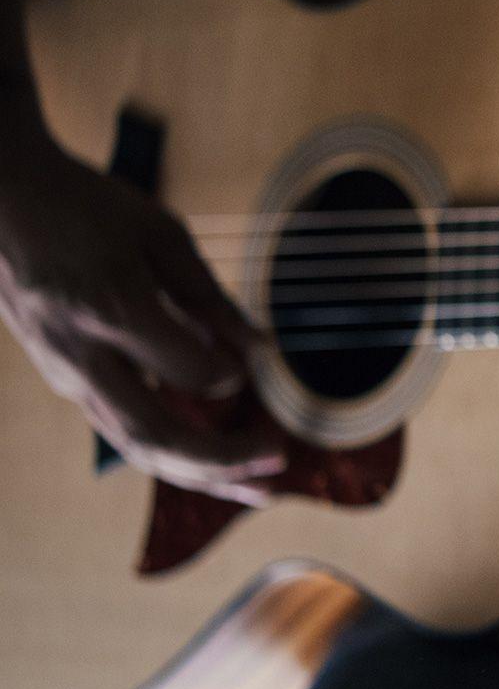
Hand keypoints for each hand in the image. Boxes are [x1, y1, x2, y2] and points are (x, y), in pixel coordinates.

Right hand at [0, 133, 283, 503]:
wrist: (0, 200)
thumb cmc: (84, 206)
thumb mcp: (159, 233)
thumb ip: (209, 297)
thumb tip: (261, 350)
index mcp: (112, 309)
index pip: (190, 372)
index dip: (231, 374)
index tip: (255, 361)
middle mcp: (84, 355)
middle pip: (157, 435)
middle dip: (224, 460)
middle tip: (280, 459)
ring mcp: (67, 374)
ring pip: (137, 446)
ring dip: (203, 474)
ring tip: (259, 488)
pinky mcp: (65, 381)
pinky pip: (123, 431)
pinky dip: (174, 454)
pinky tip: (215, 464)